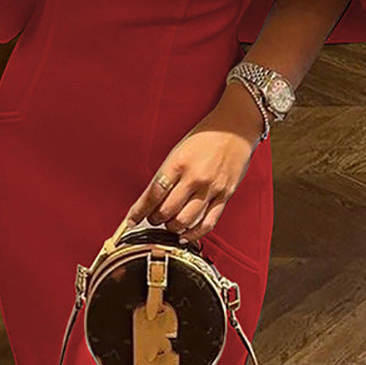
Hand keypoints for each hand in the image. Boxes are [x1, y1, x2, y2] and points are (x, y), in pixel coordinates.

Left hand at [124, 84, 265, 242]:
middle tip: (153, 218)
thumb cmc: (205, 137)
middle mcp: (194, 177)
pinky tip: (186, 235)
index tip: (131, 220)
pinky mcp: (225, 195)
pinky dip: (194, 233)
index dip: (139, 211)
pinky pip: (208, 222)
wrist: (235, 129)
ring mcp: (211, 188)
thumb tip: (152, 200)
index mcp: (178, 163)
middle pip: (167, 211)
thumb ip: (167, 175)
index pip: (153, 194)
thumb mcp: (178, 151)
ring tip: (169, 224)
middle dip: (155, 219)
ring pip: (185, 220)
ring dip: (172, 227)